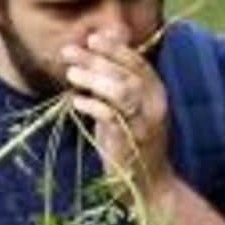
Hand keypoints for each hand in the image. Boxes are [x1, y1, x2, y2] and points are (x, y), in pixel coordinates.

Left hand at [60, 29, 172, 198]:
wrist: (148, 185)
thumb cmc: (131, 144)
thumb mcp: (125, 110)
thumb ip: (114, 85)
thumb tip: (93, 57)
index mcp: (155, 93)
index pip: (137, 63)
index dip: (115, 49)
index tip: (92, 38)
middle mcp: (154, 105)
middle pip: (126, 73)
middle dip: (96, 59)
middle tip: (68, 52)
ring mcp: (145, 123)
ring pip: (122, 90)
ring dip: (94, 79)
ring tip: (71, 74)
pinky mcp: (131, 141)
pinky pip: (112, 116)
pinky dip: (93, 106)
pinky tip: (77, 102)